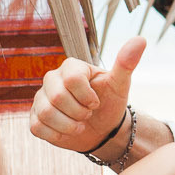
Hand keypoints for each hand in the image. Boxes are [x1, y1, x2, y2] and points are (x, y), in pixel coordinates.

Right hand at [30, 37, 143, 153]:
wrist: (102, 128)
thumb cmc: (110, 102)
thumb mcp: (120, 84)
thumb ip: (126, 63)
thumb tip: (140, 39)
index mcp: (71, 67)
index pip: (72, 80)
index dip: (87, 97)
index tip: (96, 102)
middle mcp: (51, 79)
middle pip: (57, 98)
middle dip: (79, 112)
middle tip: (89, 114)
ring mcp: (40, 98)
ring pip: (46, 113)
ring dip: (70, 125)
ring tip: (80, 123)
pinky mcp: (35, 117)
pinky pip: (38, 127)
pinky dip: (57, 134)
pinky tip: (68, 131)